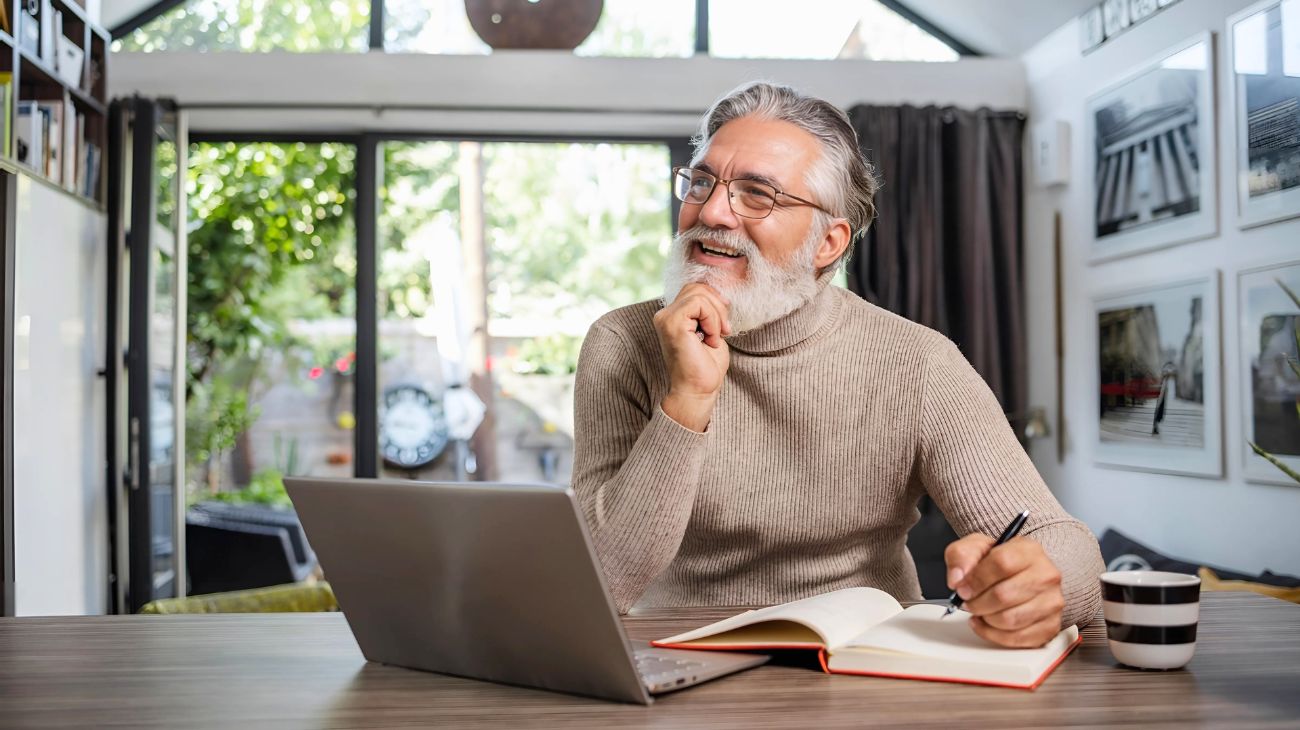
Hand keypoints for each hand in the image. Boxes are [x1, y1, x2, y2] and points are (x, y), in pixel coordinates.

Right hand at [653, 283, 731, 431]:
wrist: (698, 391)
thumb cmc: (705, 367)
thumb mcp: (711, 331)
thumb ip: (709, 311)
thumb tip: (719, 293)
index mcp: (672, 316)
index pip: (695, 289)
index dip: (715, 301)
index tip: (724, 326)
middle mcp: (664, 315)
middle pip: (697, 287)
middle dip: (718, 305)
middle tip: (724, 331)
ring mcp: (666, 318)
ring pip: (699, 293)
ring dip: (716, 315)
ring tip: (715, 337)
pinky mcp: (672, 323)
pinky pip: (698, 303)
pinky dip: (712, 318)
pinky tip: (710, 337)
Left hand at [944, 534, 1063, 647]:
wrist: (1021, 575)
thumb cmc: (1000, 562)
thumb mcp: (976, 548)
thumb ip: (961, 556)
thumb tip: (957, 579)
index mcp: (1029, 551)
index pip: (1002, 563)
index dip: (976, 579)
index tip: (963, 588)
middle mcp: (1046, 575)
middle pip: (1004, 595)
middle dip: (978, 602)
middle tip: (969, 602)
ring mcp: (1051, 602)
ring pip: (1010, 620)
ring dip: (986, 619)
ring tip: (980, 611)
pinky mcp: (1051, 626)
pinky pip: (1017, 639)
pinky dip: (994, 635)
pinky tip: (987, 624)